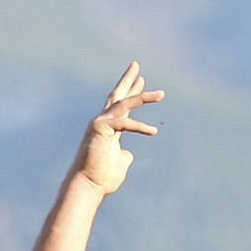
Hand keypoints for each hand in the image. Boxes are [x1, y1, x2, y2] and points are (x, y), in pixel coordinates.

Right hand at [72, 62, 164, 197]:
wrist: (89, 185)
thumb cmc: (102, 177)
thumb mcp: (120, 164)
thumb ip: (125, 156)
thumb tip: (129, 154)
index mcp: (109, 128)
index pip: (121, 105)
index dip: (131, 92)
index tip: (141, 80)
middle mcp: (103, 120)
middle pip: (118, 95)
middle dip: (128, 80)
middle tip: (136, 65)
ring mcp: (101, 122)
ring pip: (124, 104)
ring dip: (143, 97)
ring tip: (161, 94)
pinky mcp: (101, 128)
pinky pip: (124, 123)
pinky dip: (139, 127)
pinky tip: (153, 131)